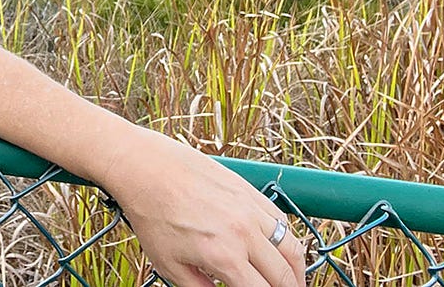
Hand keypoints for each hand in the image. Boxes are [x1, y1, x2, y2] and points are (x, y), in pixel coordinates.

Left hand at [101, 126, 307, 286]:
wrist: (145, 168)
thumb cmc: (152, 214)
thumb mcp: (169, 264)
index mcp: (223, 255)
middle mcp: (243, 232)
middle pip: (284, 274)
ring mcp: (249, 208)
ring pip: (293, 246)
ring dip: (297, 269)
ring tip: (293, 281)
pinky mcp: (249, 189)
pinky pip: (281, 219)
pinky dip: (288, 238)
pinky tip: (282, 248)